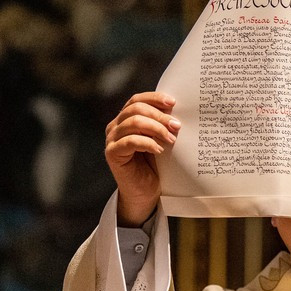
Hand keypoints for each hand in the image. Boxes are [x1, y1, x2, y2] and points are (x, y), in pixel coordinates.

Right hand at [104, 91, 179, 224]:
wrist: (145, 192)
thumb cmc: (154, 166)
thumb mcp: (160, 140)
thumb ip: (162, 125)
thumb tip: (177, 111)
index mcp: (125, 119)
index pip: (137, 100)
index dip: (154, 98)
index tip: (173, 102)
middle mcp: (115, 126)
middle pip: (136, 109)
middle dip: (159, 115)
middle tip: (177, 126)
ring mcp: (112, 139)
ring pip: (133, 123)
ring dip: (156, 129)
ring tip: (171, 139)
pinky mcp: (112, 153)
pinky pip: (130, 141)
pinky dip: (148, 143)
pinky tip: (160, 150)